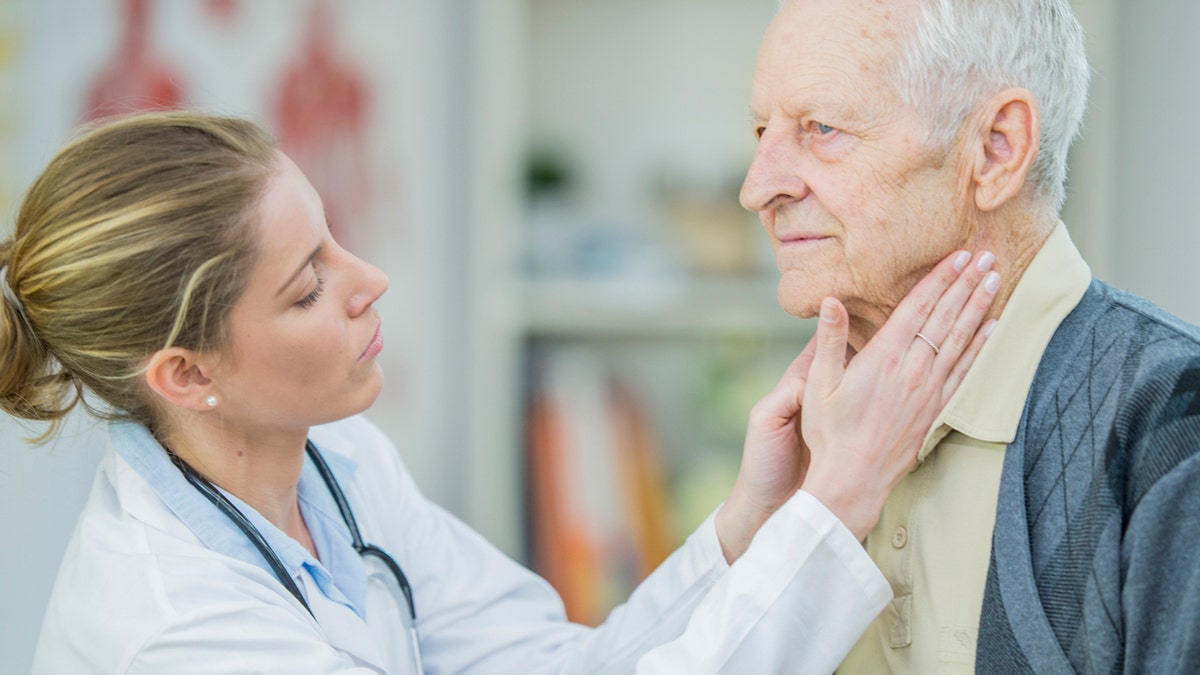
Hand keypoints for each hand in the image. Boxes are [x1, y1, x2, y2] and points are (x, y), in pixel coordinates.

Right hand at [714, 250, 998, 560]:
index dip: (939, 279)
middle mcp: (912, 369)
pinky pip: (965, 371)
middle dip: (966, 283)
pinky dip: (981, 347)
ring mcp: (928, 390)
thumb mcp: (819, 384)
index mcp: (882, 357)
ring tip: (994, 279)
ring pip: (960, 339)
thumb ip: (830, 340)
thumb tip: (831, 300)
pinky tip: (992, 328)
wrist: (853, 479)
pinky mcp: (936, 410)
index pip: (917, 308)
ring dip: (979, 306)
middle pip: (945, 317)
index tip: (957, 256)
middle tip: (986, 256)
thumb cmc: (829, 433)